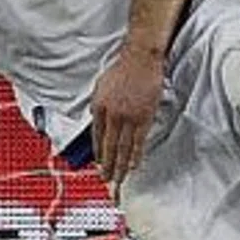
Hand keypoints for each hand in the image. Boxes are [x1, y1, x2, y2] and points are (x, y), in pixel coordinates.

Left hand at [90, 42, 165, 182]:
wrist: (140, 59)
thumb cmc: (122, 69)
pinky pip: (138, 141)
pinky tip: (134, 165)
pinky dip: (136, 155)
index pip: (97, 137)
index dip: (98, 154)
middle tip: (107, 181)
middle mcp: (111, 115)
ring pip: (123, 148)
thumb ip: (97, 105)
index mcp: (98, 108)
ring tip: (119, 179)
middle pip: (109, 147)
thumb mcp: (100, 86)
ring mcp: (128, 117)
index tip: (99, 166)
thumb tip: (96, 120)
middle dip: (107, 166)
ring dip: (120, 166)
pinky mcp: (144, 117)